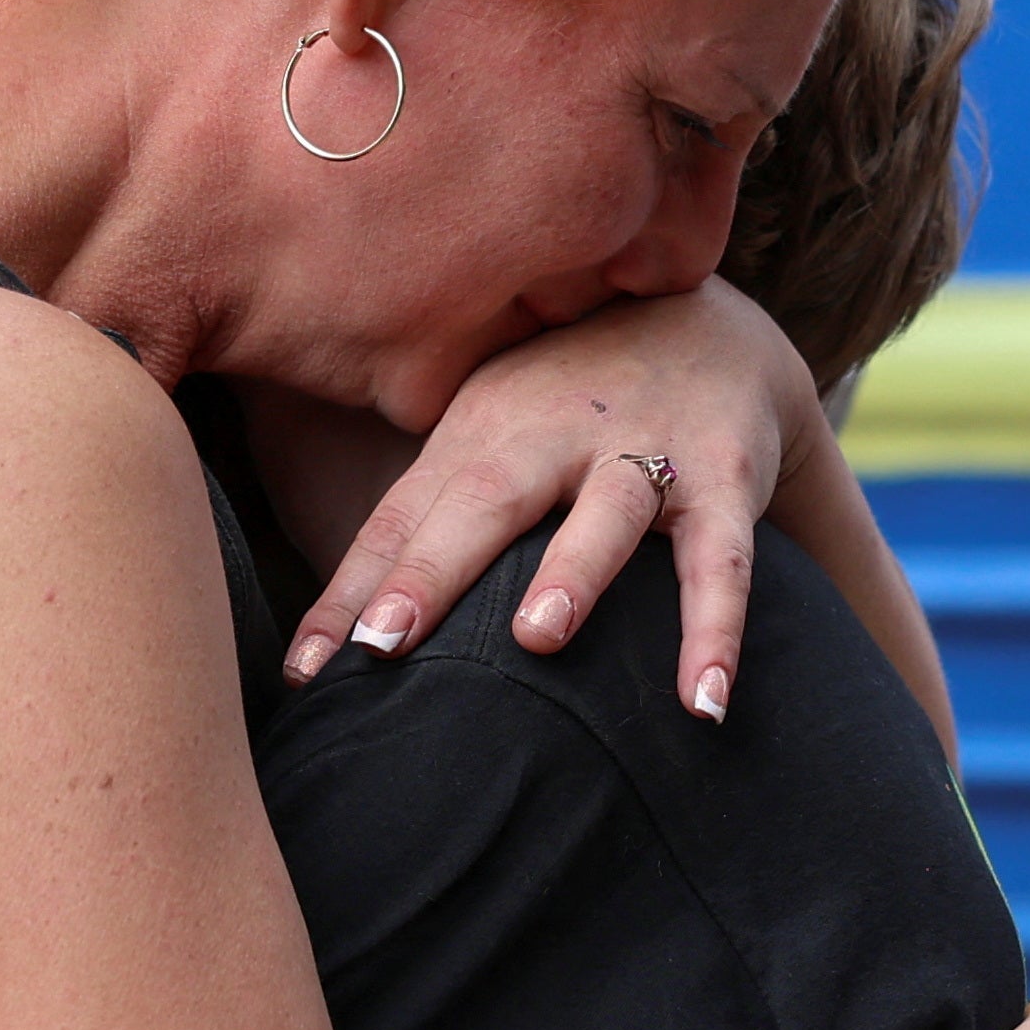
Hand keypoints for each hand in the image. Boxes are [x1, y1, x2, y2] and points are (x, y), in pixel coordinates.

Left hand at [288, 281, 824, 720]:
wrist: (707, 324)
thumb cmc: (561, 404)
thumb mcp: (484, 435)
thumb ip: (420, 519)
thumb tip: (324, 640)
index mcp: (479, 427)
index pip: (400, 518)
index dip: (350, 591)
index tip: (304, 672)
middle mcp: (553, 429)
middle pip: (486, 498)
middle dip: (432, 569)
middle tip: (382, 643)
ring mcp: (642, 449)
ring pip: (607, 513)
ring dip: (573, 573)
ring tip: (539, 638)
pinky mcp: (724, 477)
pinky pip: (720, 561)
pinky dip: (715, 631)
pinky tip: (705, 704)